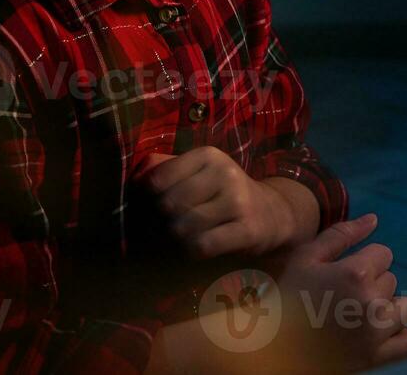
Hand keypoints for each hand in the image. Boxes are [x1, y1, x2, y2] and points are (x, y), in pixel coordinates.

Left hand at [135, 146, 290, 259]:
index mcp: (208, 155)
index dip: (147, 198)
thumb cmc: (222, 193)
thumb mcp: (197, 172)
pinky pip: (202, 245)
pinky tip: (198, 247)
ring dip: (177, 239)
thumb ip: (163, 168)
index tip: (154, 205)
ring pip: (183, 227)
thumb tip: (135, 177)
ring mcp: (238, 201)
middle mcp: (225, 173)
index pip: (157, 179)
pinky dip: (192, 251)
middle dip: (161, 221)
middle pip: (168, 205)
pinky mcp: (247, 229)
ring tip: (182, 237)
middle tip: (166, 227)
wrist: (271, 213)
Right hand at [274, 214, 406, 372]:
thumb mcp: (307, 258)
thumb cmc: (288, 297)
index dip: (365, 262)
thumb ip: (342, 234)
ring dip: (389, 308)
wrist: (274, 347)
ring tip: (362, 314)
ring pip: (405, 308)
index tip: (344, 275)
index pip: (384, 254)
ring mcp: (376, 332)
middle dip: (373, 284)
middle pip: (392, 280)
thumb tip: (374, 219)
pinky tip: (377, 333)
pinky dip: (398, 336)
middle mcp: (371, 302)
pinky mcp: (375, 357)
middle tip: (344, 297)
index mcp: (355, 274)